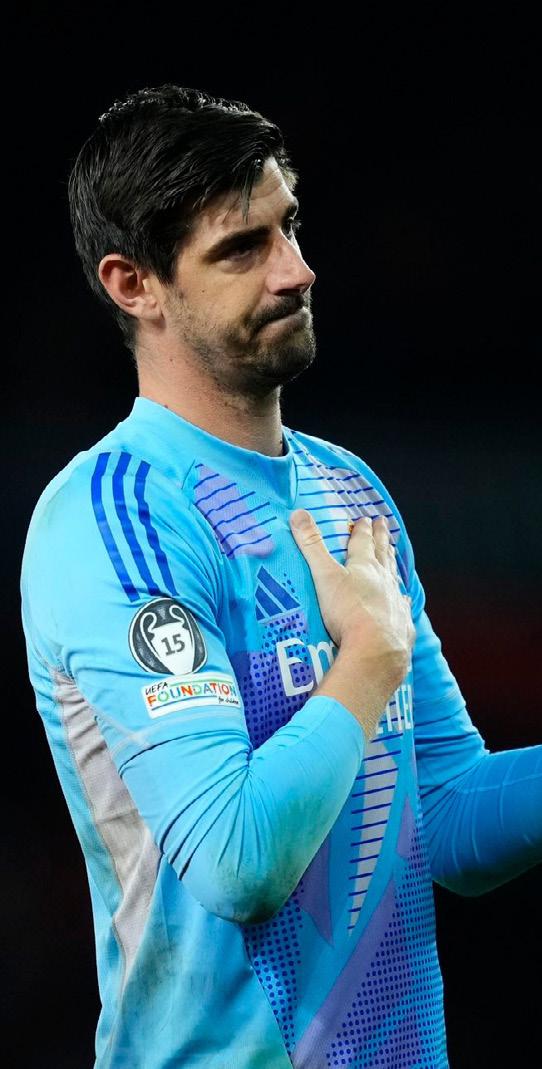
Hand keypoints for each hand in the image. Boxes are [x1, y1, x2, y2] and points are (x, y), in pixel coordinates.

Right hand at [289, 510, 415, 691]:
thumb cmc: (348, 611)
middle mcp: (384, 581)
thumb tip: (298, 513)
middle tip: (384, 524)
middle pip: (382, 554)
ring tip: (393, 553)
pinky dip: (402, 599)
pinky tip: (404, 598)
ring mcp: (396, 602)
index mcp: (365, 567)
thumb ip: (312, 546)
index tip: (366, 518)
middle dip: (381, 538)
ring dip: (392, 563)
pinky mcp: (401, 625)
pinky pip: (403, 607)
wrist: (376, 650)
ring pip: (394, 577)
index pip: (363, 542)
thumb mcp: (324, 576)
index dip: (363, 529)